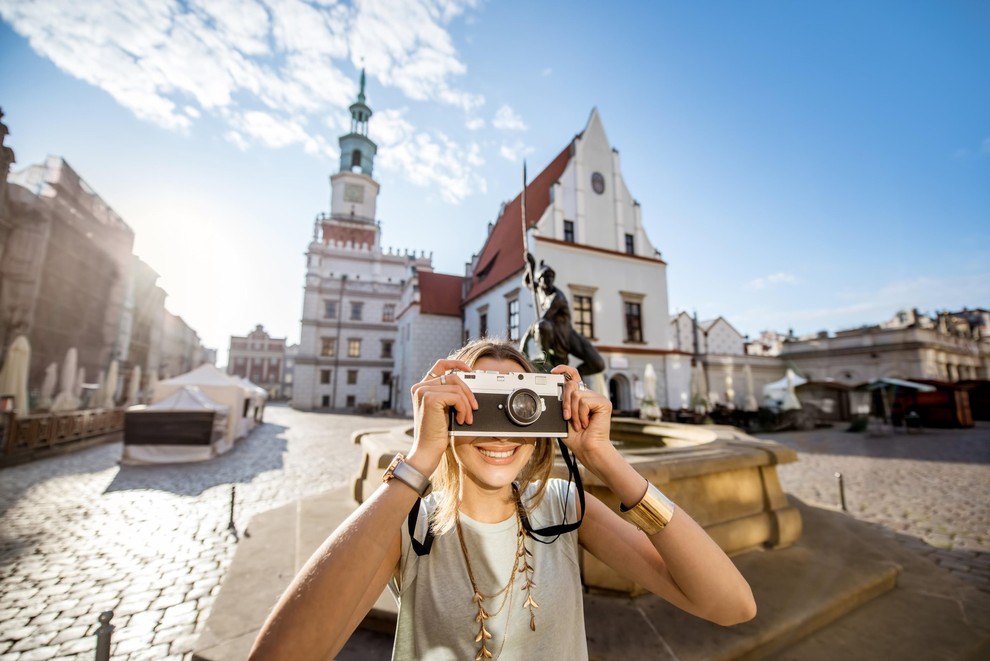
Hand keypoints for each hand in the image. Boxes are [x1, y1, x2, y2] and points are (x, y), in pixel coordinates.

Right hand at [408, 359, 477, 475]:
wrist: (427, 450)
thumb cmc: (436, 434)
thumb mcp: (445, 410)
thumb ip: (450, 395)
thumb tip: (468, 386)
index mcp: (422, 387)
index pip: (440, 365)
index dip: (456, 363)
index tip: (470, 369)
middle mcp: (420, 387)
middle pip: (454, 377)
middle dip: (468, 392)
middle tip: (474, 408)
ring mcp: (423, 391)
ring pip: (457, 387)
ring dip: (467, 404)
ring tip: (467, 418)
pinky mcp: (429, 398)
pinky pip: (456, 396)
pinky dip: (463, 408)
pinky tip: (461, 419)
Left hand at [551, 366, 612, 464]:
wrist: (587, 448)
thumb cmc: (575, 437)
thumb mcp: (563, 417)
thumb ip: (561, 403)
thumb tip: (554, 392)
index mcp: (580, 396)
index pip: (573, 376)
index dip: (564, 370)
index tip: (554, 372)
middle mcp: (589, 395)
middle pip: (571, 384)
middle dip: (564, 402)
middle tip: (566, 417)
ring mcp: (597, 397)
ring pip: (576, 394)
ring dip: (573, 413)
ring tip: (578, 424)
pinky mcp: (603, 402)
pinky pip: (584, 401)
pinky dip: (581, 415)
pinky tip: (586, 423)